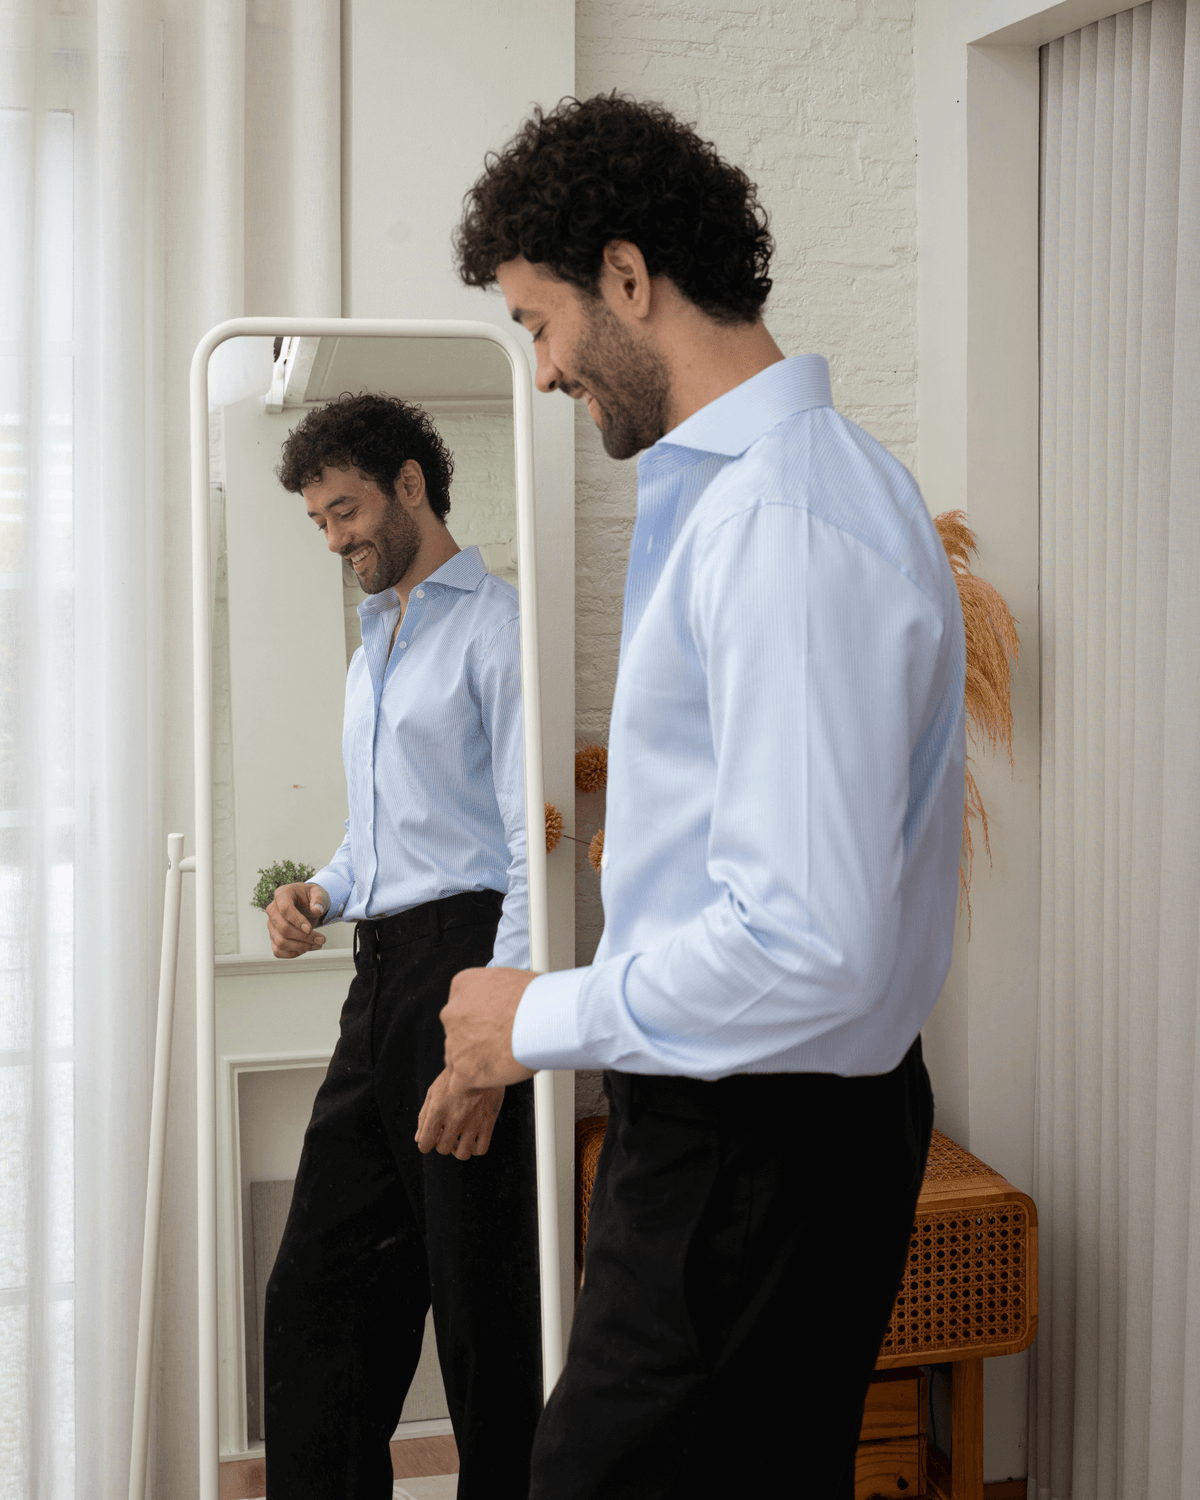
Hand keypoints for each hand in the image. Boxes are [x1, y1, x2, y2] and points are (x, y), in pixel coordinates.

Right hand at [266, 882, 329, 957]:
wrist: (308, 904)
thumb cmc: (311, 897)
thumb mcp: (318, 892)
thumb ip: (319, 899)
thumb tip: (317, 910)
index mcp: (282, 894)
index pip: (285, 909)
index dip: (297, 921)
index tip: (310, 929)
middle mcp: (273, 910)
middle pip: (283, 928)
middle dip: (304, 937)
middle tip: (321, 939)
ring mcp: (271, 925)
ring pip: (281, 942)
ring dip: (301, 947)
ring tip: (317, 944)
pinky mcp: (273, 937)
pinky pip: (278, 951)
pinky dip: (293, 954)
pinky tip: (306, 949)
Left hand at [415, 1068, 505, 1158]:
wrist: (480, 1062)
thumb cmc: (453, 1078)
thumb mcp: (433, 1092)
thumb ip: (424, 1116)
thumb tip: (419, 1139)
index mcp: (437, 1110)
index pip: (425, 1143)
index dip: (426, 1144)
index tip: (432, 1139)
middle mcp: (455, 1118)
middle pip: (443, 1149)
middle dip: (443, 1145)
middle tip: (446, 1135)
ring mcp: (473, 1121)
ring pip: (463, 1154)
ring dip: (459, 1150)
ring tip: (459, 1140)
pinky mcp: (488, 1121)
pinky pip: (481, 1149)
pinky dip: (475, 1149)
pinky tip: (472, 1140)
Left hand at [440, 967, 537, 1088]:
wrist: (544, 1016)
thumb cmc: (537, 997)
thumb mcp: (508, 979)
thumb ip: (496, 994)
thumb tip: (505, 1003)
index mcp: (462, 985)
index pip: (460, 1007)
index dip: (478, 1020)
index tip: (493, 1026)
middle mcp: (453, 1013)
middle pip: (456, 1033)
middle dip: (474, 1041)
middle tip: (499, 1044)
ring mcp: (456, 1043)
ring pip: (456, 1059)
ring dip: (474, 1062)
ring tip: (501, 1062)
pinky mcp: (464, 1070)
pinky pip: (460, 1085)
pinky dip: (473, 1086)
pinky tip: (490, 1080)